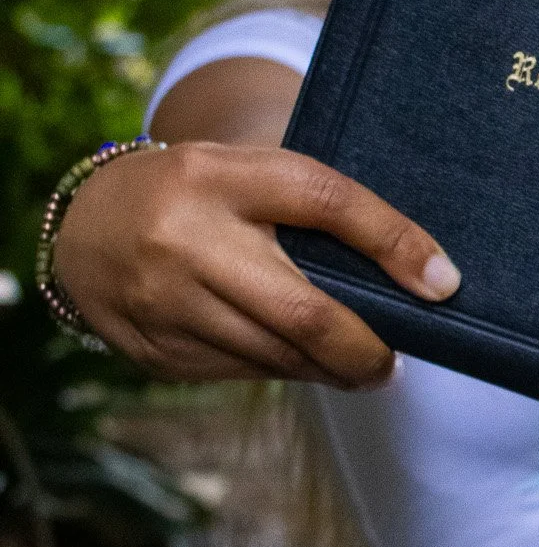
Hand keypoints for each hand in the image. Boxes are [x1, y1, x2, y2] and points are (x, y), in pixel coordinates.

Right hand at [53, 141, 459, 386]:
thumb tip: (412, 271)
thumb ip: (313, 207)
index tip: (444, 284)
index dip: (394, 241)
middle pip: (305, 309)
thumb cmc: (200, 193)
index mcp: (221, 175)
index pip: (327, 201)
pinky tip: (300, 362)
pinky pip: (242, 373)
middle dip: (365, 347)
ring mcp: (166, 302)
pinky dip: (284, 371)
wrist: (87, 225)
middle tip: (395, 359)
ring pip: (277, 355)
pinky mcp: (155, 353)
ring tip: (362, 363)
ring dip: (331, 367)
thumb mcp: (247, 173)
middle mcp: (189, 237)